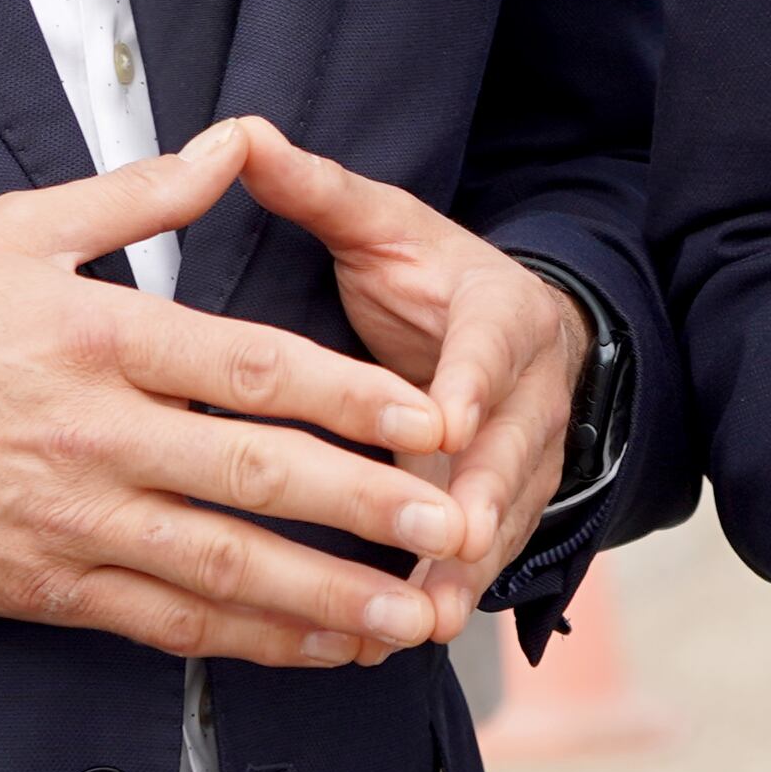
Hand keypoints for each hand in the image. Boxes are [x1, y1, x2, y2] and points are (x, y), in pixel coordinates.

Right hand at [0, 131, 466, 668]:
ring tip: (410, 614)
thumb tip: (234, 140)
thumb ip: (140, 194)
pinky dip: (248, 640)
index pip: (253, 371)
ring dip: (327, 595)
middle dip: (367, 507)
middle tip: (452, 526)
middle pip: (256, 476)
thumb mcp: (19, 229)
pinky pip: (166, 622)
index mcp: (103, 337)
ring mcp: (74, 518)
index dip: (352, 398)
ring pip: (223, 567)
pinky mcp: (49, 585)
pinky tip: (315, 647)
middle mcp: (98, 434)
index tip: (431, 419)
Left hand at [228, 117, 587, 633]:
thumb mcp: (382, 225)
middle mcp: (530, 389)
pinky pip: (484, 558)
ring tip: (425, 616)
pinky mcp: (504, 508)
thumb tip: (240, 133)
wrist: (504, 328)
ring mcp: (525, 456)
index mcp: (500, 310)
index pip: (494, 344)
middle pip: (515, 447)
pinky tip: (399, 638)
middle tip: (449, 540)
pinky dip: (448, 596)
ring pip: (508, 517)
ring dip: (468, 569)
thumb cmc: (427, 277)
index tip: (445, 419)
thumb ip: (316, 189)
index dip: (475, 383)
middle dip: (484, 497)